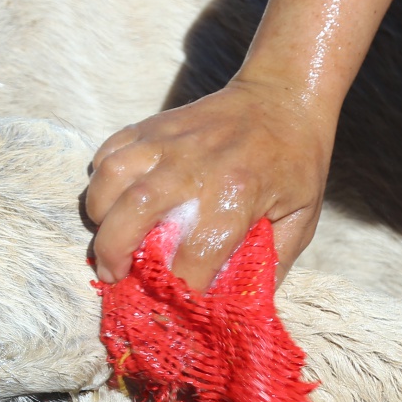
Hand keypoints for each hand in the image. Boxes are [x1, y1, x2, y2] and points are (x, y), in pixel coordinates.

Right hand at [83, 79, 333, 290]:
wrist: (284, 94)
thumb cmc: (296, 160)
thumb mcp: (301, 219)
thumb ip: (270, 265)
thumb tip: (237, 307)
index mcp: (237, 195)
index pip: (194, 256)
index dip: (179, 289)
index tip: (172, 306)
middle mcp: (196, 166)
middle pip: (133, 214)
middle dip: (113, 255)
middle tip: (113, 276)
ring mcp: (168, 141)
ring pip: (110, 180)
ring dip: (100, 216)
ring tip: (108, 236)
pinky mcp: (153, 125)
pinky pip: (109, 152)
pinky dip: (101, 180)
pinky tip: (112, 200)